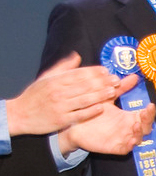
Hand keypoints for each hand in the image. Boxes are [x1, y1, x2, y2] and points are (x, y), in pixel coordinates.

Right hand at [6, 53, 123, 135]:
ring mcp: (60, 107)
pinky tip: (102, 107)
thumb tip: (77, 56)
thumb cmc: (35, 95)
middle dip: (102, 82)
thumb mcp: (46, 78)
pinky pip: (79, 115)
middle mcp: (58, 92)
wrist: (20, 115)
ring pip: (84, 99)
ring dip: (100, 95)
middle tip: (116, 80)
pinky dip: (91, 111)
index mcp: (55, 80)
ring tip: (113, 91)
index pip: (78, 74)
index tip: (106, 70)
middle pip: (84, 85)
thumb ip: (63, 67)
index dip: (94, 72)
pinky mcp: (61, 120)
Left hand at [58, 76, 155, 154]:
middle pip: (146, 127)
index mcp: (128, 116)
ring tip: (137, 125)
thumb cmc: (91, 110)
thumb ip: (121, 88)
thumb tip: (133, 76)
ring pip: (139, 138)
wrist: (74, 122)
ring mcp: (122, 137)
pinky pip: (126, 148)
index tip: (150, 104)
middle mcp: (128, 127)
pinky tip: (131, 140)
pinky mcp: (114, 146)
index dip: (150, 111)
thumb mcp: (107, 96)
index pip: (145, 115)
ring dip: (140, 133)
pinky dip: (130, 145)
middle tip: (145, 114)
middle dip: (148, 121)